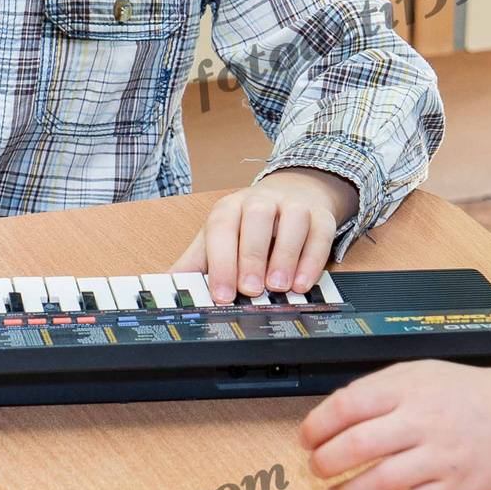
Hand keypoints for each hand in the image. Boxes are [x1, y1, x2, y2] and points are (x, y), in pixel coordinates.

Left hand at [174, 171, 351, 300]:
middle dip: (252, 256)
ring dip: (285, 256)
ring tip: (278, 287)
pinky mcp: (321, 216)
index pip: (222, 228)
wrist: (292, 195)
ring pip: (293, 220)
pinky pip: (320, 233)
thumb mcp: (219, 240)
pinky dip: (312, 259)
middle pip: (256, 218)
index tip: (222, 294)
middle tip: (250, 290)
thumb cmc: (248, 226)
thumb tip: (169, 284)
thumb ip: (196, 263)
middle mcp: (261, 201)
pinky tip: (303, 283)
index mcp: (230, 208)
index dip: (221, 261)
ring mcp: (293, 205)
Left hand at [298, 357, 490, 489]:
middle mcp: (423, 421)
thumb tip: (333, 417)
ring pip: (377, 482)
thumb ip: (379, 391)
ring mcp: (441, 458)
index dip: (316, 426)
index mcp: (409, 387)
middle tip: (317, 469)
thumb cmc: (472, 393)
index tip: (307, 439)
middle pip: (356, 446)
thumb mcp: (421, 373)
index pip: (346, 406)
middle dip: (325, 462)